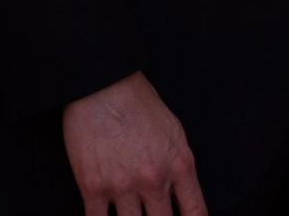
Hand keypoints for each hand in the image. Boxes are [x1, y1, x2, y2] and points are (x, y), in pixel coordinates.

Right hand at [62, 70, 204, 215]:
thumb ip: (179, 166)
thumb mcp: (174, 131)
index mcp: (179, 165)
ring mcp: (123, 186)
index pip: (196, 212)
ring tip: (131, 215)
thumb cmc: (138, 102)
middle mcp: (154, 180)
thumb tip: (180, 193)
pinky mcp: (93, 187)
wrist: (103, 85)